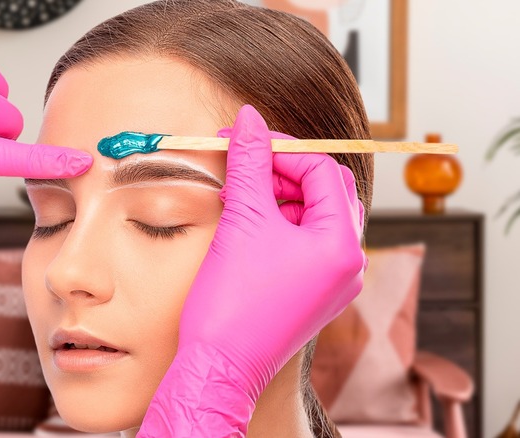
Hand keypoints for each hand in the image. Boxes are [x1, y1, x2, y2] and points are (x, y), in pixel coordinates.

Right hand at [139, 105, 366, 436]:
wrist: (218, 367)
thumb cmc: (232, 301)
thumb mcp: (242, 220)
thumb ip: (248, 163)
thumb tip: (249, 119)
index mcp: (341, 243)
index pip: (322, 170)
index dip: (281, 148)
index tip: (243, 139)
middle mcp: (347, 263)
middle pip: (324, 191)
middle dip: (282, 172)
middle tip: (241, 162)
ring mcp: (332, 283)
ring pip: (313, 218)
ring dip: (277, 198)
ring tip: (238, 196)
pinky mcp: (312, 295)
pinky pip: (304, 246)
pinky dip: (277, 227)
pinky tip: (245, 226)